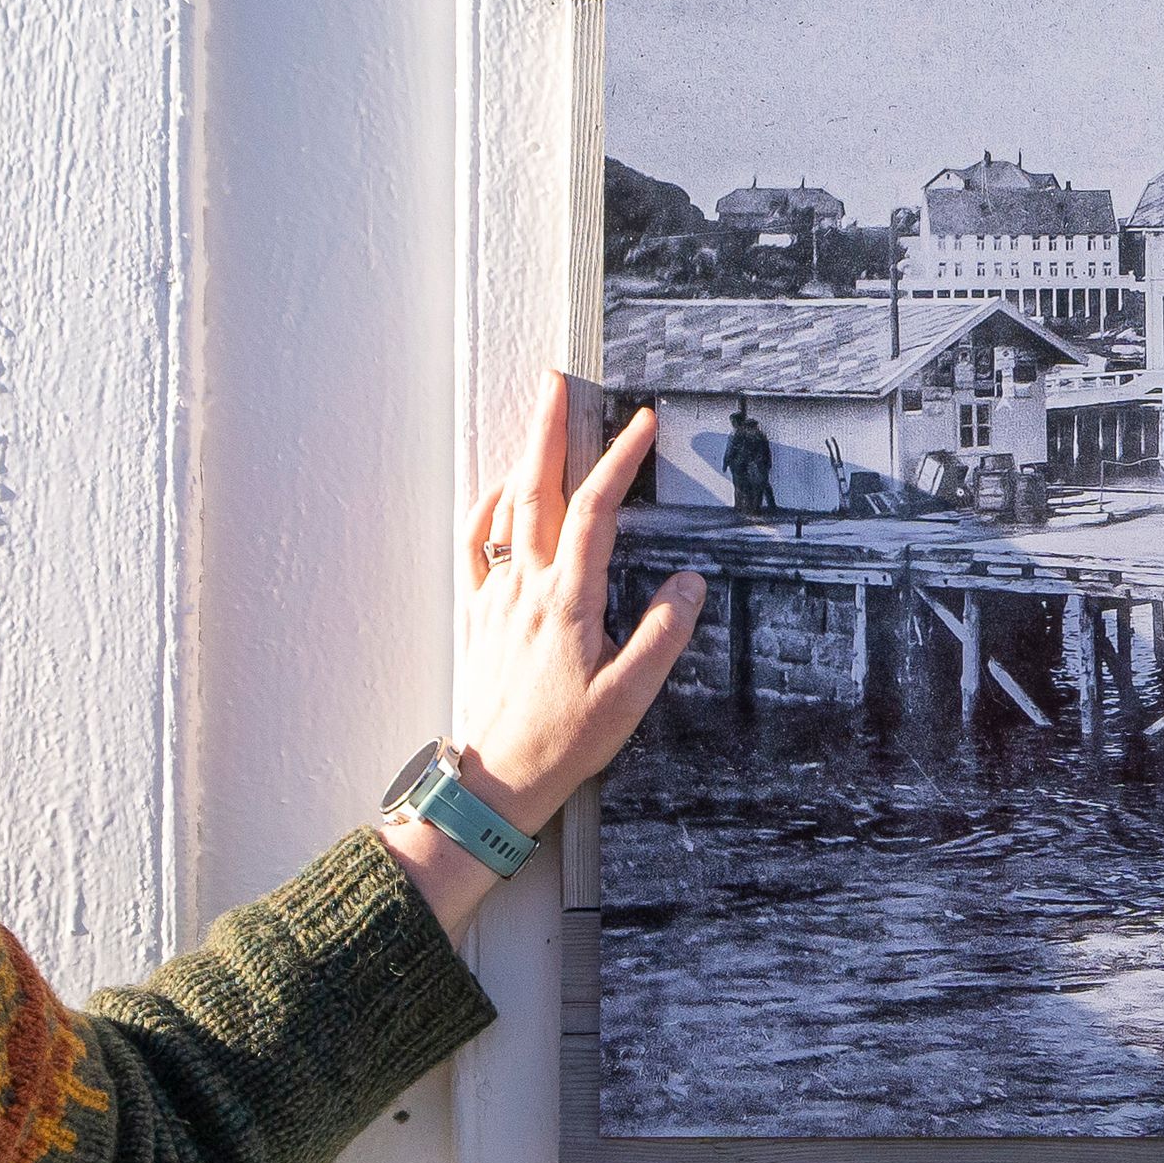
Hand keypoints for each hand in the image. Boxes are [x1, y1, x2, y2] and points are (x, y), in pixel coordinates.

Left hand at [397, 382, 710, 917]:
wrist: (494, 780)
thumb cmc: (564, 742)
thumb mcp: (630, 696)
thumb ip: (662, 635)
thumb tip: (687, 582)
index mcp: (569, 602)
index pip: (597, 511)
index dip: (619, 460)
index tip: (642, 424)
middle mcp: (526, 588)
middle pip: (537, 489)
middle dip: (549, 430)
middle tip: (557, 382)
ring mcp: (495, 597)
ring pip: (505, 509)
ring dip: (521, 458)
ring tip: (536, 421)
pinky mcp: (478, 614)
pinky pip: (476, 544)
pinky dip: (488, 507)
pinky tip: (501, 494)